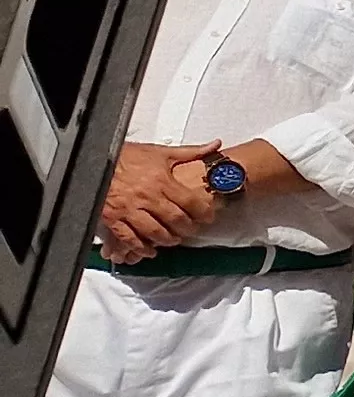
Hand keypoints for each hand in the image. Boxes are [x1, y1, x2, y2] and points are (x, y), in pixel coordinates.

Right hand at [99, 142, 220, 262]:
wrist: (95, 159)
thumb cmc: (128, 156)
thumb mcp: (160, 152)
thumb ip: (190, 152)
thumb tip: (215, 146)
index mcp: (161, 180)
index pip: (190, 202)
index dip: (203, 213)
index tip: (208, 218)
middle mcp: (147, 197)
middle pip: (175, 220)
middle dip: (187, 229)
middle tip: (192, 230)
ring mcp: (129, 209)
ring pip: (154, 232)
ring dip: (167, 240)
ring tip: (173, 240)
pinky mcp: (112, 218)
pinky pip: (129, 238)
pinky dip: (141, 248)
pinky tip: (149, 250)